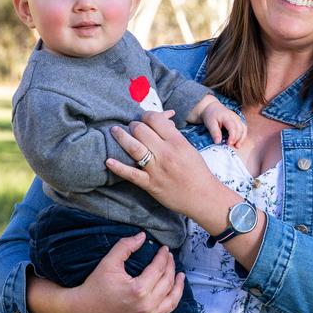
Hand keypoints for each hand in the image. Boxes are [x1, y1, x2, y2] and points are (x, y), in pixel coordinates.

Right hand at [69, 232, 190, 312]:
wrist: (81, 310)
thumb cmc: (94, 286)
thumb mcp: (108, 262)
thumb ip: (126, 246)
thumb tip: (143, 236)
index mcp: (138, 289)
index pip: (159, 268)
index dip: (164, 257)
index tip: (165, 249)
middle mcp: (145, 307)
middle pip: (167, 283)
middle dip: (171, 268)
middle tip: (170, 259)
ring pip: (171, 303)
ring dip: (179, 289)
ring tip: (181, 277)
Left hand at [107, 109, 227, 218]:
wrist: (204, 196)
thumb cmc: (198, 172)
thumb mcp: (189, 149)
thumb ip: (174, 136)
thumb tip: (162, 123)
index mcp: (178, 142)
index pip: (155, 119)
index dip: (146, 116)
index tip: (144, 119)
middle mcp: (166, 153)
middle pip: (141, 130)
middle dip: (133, 125)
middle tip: (131, 127)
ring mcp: (157, 169)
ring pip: (134, 147)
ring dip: (121, 137)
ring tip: (114, 131)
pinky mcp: (150, 184)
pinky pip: (131, 174)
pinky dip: (118, 167)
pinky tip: (108, 161)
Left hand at [199, 97, 246, 146]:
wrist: (211, 107)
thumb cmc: (210, 115)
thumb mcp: (210, 123)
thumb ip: (214, 132)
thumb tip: (218, 142)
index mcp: (227, 117)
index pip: (233, 127)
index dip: (232, 137)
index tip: (229, 144)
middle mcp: (235, 117)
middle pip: (240, 129)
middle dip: (237, 139)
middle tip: (231, 146)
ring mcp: (237, 118)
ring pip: (244, 128)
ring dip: (242, 138)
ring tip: (237, 146)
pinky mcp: (238, 121)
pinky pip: (244, 128)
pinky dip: (242, 136)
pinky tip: (238, 142)